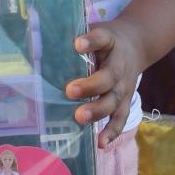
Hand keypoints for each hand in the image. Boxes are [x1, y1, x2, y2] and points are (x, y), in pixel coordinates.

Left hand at [66, 20, 146, 148]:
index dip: (91, 41)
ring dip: (97, 111)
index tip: (77, 44)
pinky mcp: (126, 101)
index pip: (102, 38)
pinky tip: (100, 144)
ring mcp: (124, 85)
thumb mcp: (95, 29)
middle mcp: (119, 65)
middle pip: (109, 77)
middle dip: (90, 86)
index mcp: (110, 43)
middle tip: (70, 91)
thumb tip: (38, 40)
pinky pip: (120, 118)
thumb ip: (76, 36)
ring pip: (114, 101)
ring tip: (80, 117)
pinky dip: (111, 132)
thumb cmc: (106, 41)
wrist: (137, 44)